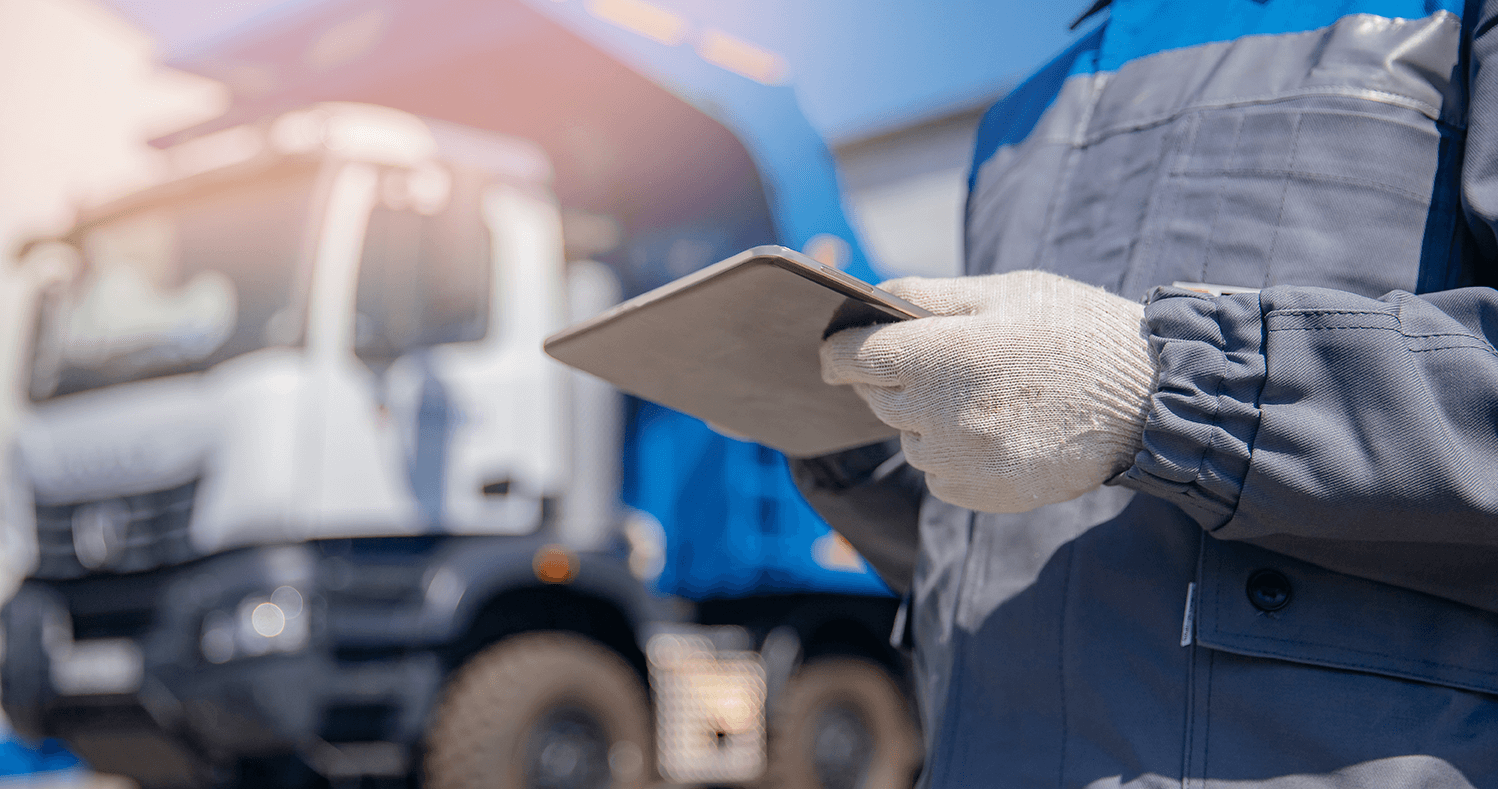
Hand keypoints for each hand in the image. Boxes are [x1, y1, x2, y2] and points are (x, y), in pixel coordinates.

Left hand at [820, 270, 1157, 513]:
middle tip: (942, 363)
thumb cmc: (1074, 333)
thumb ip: (929, 296)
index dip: (840, 349)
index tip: (840, 349)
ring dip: (926, 419)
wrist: (1146, 402)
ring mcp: (956, 459)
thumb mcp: (1005, 293)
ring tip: (986, 397)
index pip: (850, 357)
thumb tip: (870, 299)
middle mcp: (937, 412)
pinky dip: (951, 455)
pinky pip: (936, 474)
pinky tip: (997, 432)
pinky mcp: (976, 493)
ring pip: (907, 437)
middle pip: (875, 396)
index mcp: (939, 353)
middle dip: (892, 378)